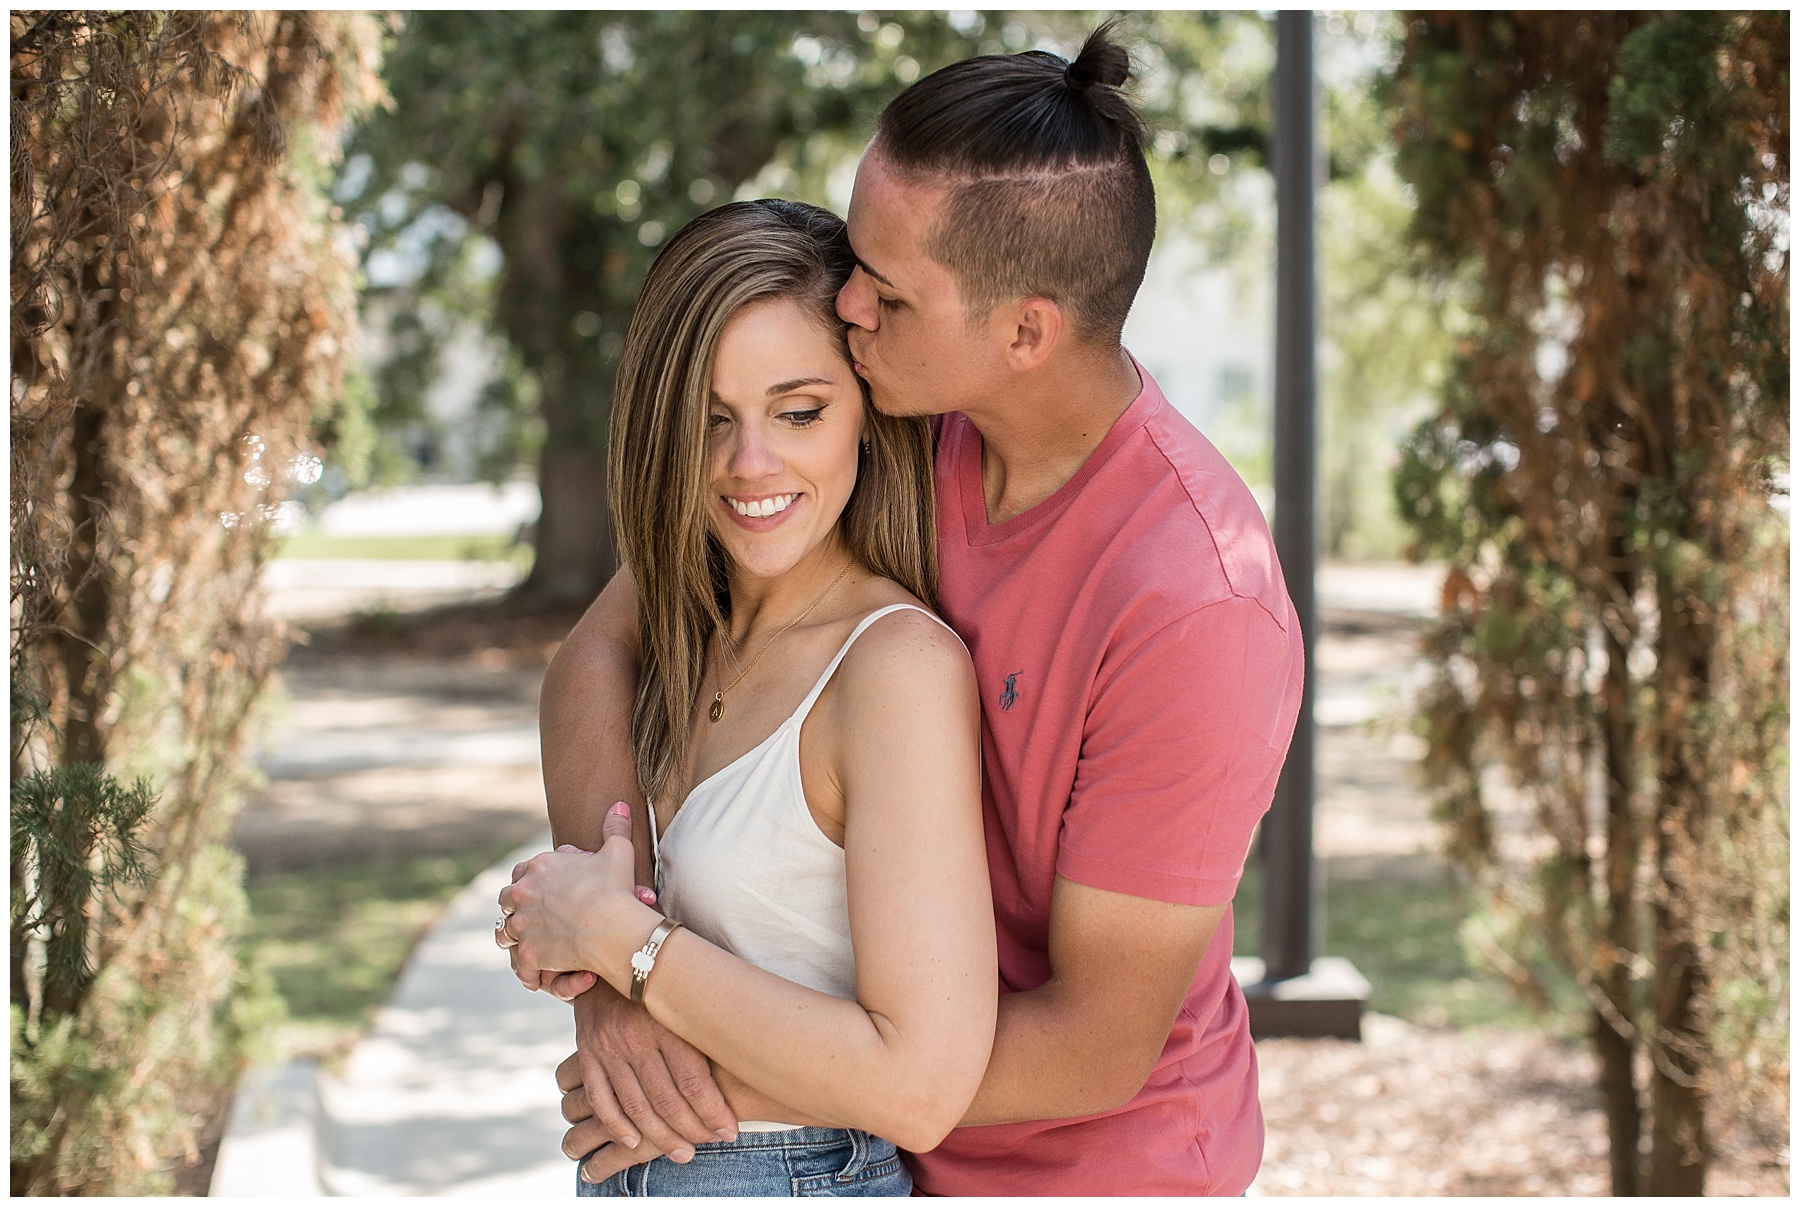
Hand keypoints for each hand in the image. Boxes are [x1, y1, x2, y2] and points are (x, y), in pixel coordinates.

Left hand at [500, 802, 649, 991]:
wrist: (613, 927)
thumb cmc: (616, 889)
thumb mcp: (617, 852)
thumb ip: (615, 827)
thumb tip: (619, 804)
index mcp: (539, 867)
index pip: (521, 871)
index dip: (529, 880)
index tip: (539, 889)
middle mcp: (523, 893)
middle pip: (507, 898)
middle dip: (515, 906)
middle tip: (528, 915)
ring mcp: (522, 924)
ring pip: (504, 930)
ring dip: (513, 935)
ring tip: (525, 941)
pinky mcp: (528, 952)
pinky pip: (520, 963)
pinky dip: (526, 970)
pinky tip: (534, 973)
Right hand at [558, 989, 737, 1165]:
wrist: (612, 954)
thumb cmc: (664, 981)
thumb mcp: (687, 995)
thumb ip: (706, 1026)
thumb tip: (749, 1055)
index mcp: (667, 1021)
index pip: (693, 1079)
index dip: (713, 1110)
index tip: (729, 1131)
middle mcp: (636, 1035)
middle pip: (666, 1097)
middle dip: (691, 1129)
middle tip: (708, 1144)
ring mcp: (608, 1046)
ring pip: (635, 1104)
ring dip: (659, 1136)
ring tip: (682, 1153)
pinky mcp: (588, 1052)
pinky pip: (601, 1097)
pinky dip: (616, 1124)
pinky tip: (634, 1142)